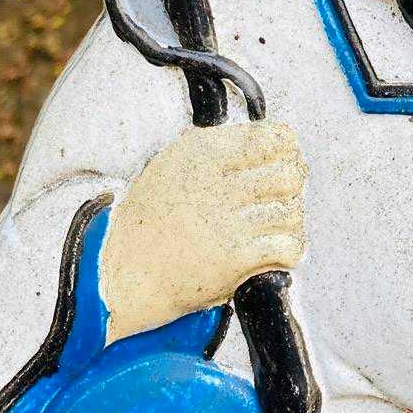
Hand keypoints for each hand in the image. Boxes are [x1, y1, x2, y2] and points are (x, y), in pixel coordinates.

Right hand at [102, 121, 305, 342]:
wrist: (119, 274)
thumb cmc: (144, 223)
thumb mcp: (168, 167)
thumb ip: (213, 150)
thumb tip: (268, 142)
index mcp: (200, 153)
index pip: (271, 138)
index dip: (287, 150)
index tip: (285, 159)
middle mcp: (216, 183)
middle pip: (288, 173)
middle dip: (293, 185)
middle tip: (282, 196)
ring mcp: (226, 222)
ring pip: (292, 211)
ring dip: (290, 220)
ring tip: (274, 227)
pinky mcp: (234, 259)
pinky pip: (287, 246)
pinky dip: (290, 250)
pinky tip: (275, 251)